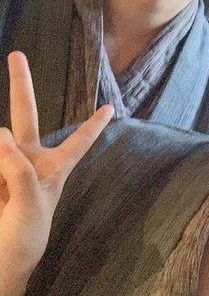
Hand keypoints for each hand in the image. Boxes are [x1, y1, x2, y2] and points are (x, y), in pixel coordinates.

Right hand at [0, 52, 112, 276]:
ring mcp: (4, 165)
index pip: (77, 141)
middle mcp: (28, 160)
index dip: (92, 125)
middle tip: (17, 55)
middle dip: (21, 84)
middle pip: (26, 114)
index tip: (111, 106)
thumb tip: (0, 133)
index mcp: (52, 168)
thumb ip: (19, 170)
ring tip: (3, 197)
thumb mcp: (31, 207)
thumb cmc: (24, 239)